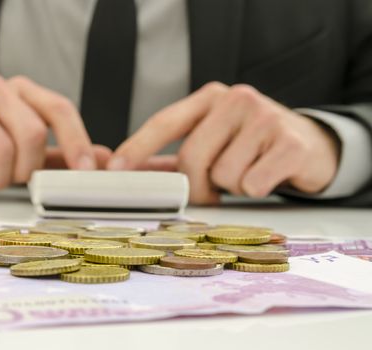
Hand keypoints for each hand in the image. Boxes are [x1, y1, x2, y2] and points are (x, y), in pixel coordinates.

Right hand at [0, 74, 96, 189]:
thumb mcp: (27, 146)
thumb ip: (62, 153)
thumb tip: (104, 161)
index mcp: (21, 90)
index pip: (59, 108)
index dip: (76, 140)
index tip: (86, 171)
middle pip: (31, 133)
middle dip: (28, 167)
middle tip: (16, 177)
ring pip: (1, 151)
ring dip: (1, 178)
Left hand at [107, 82, 339, 203]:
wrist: (308, 144)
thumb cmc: (250, 146)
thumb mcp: (212, 142)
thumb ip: (172, 158)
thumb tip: (129, 174)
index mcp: (209, 98)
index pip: (165, 122)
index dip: (138, 147)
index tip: (114, 170)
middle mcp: (235, 99)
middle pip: (191, 158)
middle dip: (198, 185)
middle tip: (214, 187)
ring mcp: (265, 117)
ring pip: (223, 176)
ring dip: (232, 187)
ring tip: (248, 170)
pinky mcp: (290, 141)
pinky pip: (253, 184)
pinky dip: (256, 189)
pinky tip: (267, 175)